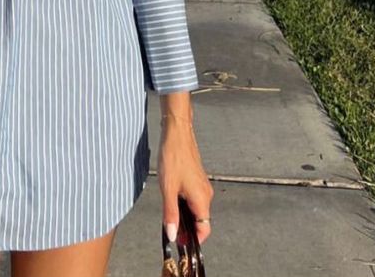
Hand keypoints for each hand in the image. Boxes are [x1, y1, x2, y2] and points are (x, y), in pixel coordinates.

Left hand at [158, 117, 213, 245]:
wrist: (177, 133)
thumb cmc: (173, 156)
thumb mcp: (168, 189)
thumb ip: (170, 214)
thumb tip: (172, 235)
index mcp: (202, 199)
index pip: (204, 230)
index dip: (192, 239)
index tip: (179, 242)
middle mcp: (206, 194)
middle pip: (200, 221)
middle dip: (186, 228)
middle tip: (169, 228)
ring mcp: (202, 186)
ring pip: (195, 209)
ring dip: (184, 215)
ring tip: (167, 212)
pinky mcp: (197, 179)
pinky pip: (193, 198)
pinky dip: (184, 203)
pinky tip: (171, 198)